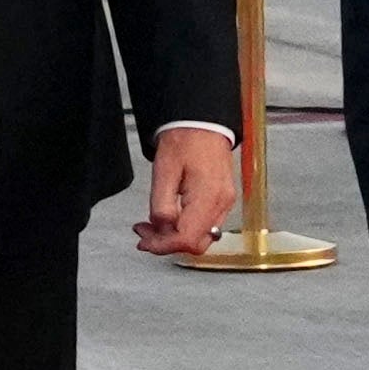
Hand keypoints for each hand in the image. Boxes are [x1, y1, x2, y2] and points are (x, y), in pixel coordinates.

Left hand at [143, 122, 245, 253]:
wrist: (201, 123)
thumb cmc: (185, 139)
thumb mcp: (164, 171)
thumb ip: (161, 205)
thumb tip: (160, 229)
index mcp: (208, 196)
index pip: (187, 238)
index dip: (163, 245)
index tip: (145, 241)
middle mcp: (221, 203)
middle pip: (196, 244)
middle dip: (167, 244)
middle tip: (144, 235)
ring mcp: (224, 203)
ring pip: (200, 238)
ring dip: (175, 237)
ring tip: (152, 226)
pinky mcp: (221, 200)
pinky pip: (204, 226)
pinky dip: (184, 228)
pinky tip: (168, 220)